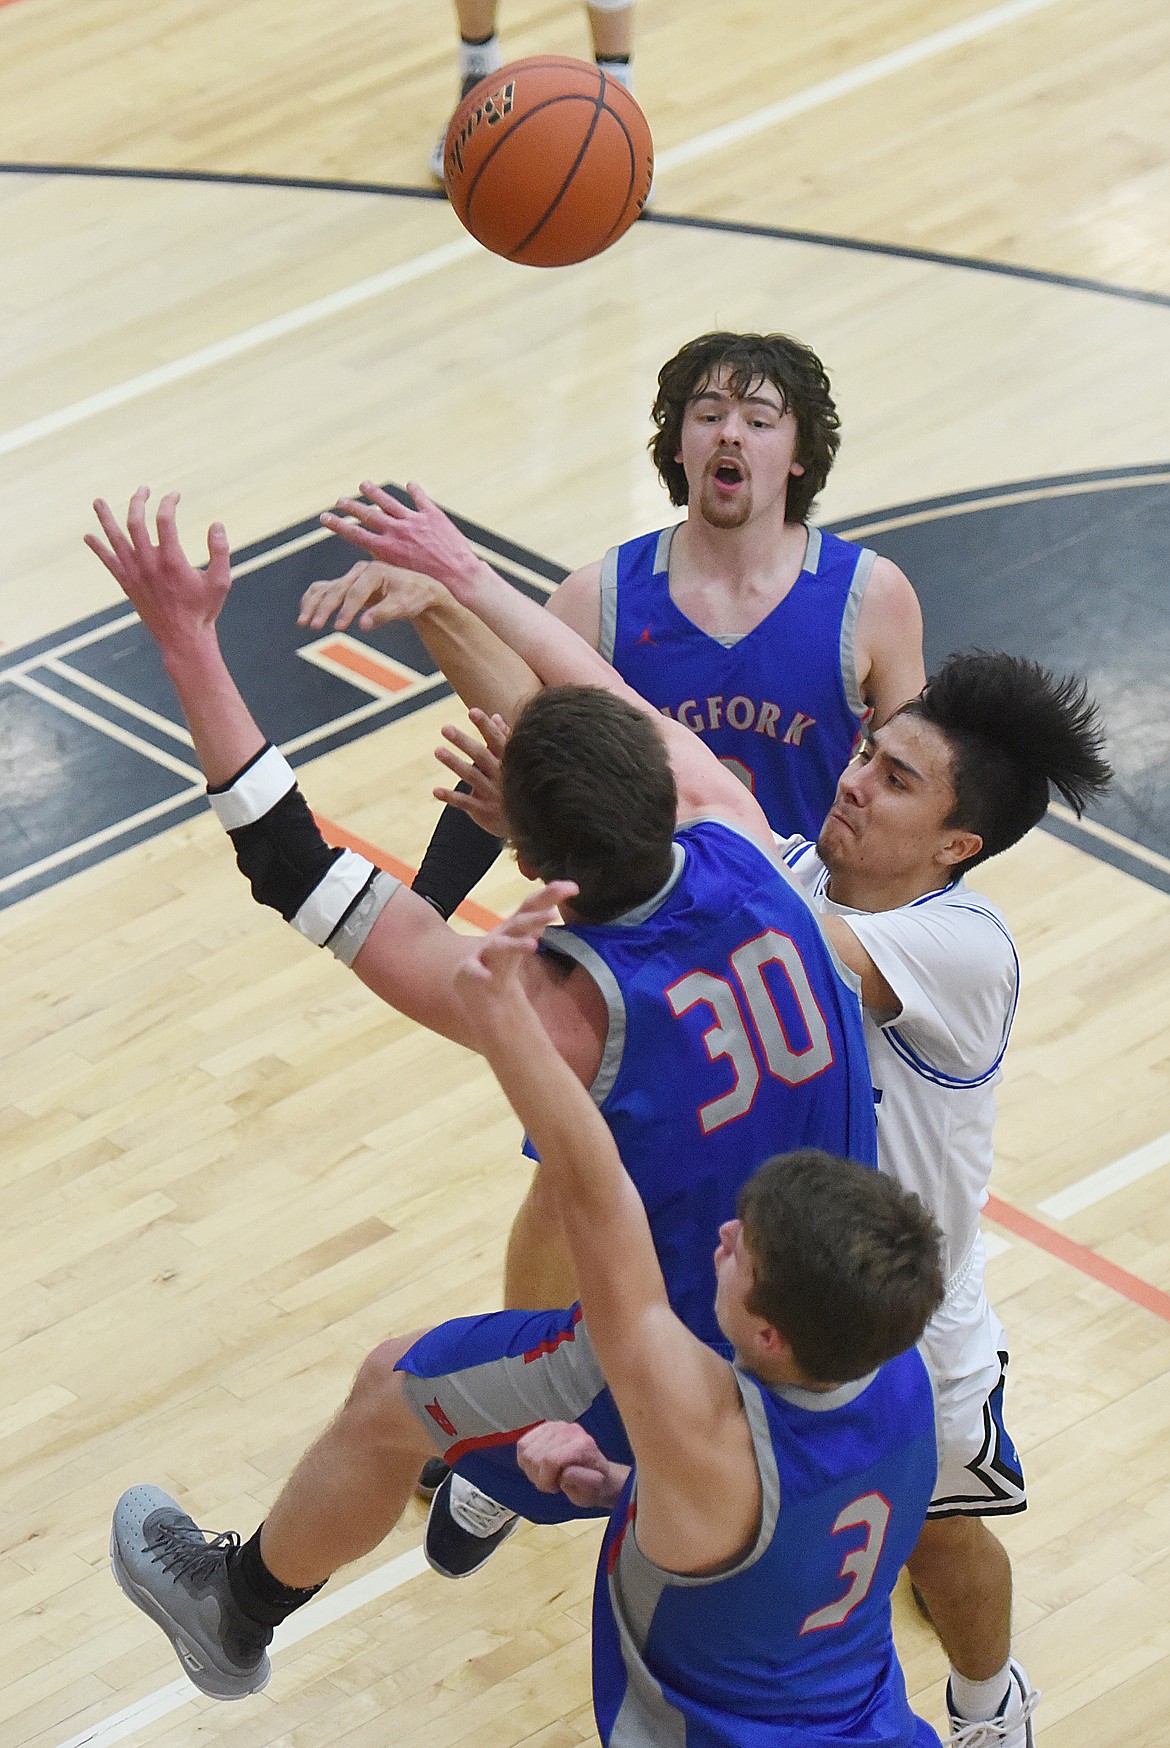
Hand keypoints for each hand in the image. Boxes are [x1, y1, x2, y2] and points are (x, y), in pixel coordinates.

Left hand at [85, 487, 231, 651]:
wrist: (183, 639)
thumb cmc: (204, 610)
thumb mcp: (221, 581)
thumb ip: (220, 551)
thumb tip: (217, 524)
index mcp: (172, 561)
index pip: (165, 520)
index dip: (169, 503)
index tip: (174, 496)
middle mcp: (149, 565)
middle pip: (136, 523)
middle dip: (138, 502)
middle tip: (143, 490)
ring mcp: (135, 574)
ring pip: (116, 539)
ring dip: (106, 518)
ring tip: (98, 501)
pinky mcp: (127, 585)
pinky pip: (109, 562)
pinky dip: (98, 549)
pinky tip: (88, 536)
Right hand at [297, 560, 443, 631]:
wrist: (416, 589)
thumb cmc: (413, 596)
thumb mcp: (403, 606)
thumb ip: (383, 614)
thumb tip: (363, 625)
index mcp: (375, 571)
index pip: (356, 592)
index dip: (346, 610)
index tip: (338, 628)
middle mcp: (359, 571)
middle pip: (336, 589)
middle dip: (324, 609)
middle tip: (315, 627)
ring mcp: (350, 577)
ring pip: (325, 588)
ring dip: (312, 605)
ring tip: (303, 623)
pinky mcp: (346, 585)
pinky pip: (324, 590)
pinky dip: (312, 600)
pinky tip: (305, 614)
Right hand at [319, 480, 483, 600]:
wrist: (458, 576)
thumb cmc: (430, 582)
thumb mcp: (400, 574)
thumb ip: (385, 560)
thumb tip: (371, 554)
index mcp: (387, 548)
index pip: (356, 534)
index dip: (338, 525)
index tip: (325, 518)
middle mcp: (397, 531)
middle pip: (369, 514)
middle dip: (351, 507)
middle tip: (339, 501)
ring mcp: (414, 520)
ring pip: (390, 502)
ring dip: (375, 492)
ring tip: (364, 484)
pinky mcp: (433, 515)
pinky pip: (420, 499)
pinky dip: (415, 491)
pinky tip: (410, 484)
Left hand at [434, 708, 509, 836]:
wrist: (529, 822)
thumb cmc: (519, 785)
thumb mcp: (514, 762)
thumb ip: (505, 739)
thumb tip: (495, 716)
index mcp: (510, 762)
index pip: (497, 740)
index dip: (485, 726)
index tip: (472, 711)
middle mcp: (502, 776)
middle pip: (481, 756)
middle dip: (464, 742)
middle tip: (445, 728)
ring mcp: (493, 794)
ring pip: (472, 776)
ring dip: (454, 763)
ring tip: (438, 751)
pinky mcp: (485, 811)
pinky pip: (466, 803)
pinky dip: (451, 797)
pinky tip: (435, 791)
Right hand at [455, 882, 577, 1004]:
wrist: (473, 978)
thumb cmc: (503, 952)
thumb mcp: (525, 933)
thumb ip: (544, 914)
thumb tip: (570, 890)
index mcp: (516, 925)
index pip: (533, 906)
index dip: (550, 895)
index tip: (572, 887)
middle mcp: (502, 934)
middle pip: (519, 923)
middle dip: (535, 917)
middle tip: (554, 914)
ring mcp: (485, 951)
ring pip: (500, 946)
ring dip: (515, 944)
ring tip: (532, 945)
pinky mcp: (470, 968)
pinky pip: (473, 969)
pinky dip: (478, 972)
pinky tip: (486, 976)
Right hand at [516, 1422, 630, 1510]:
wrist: (596, 1472)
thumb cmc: (594, 1485)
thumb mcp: (593, 1491)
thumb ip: (582, 1481)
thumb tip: (566, 1473)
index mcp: (583, 1445)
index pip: (549, 1460)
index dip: (546, 1480)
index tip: (554, 1488)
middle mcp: (569, 1430)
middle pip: (535, 1456)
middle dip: (539, 1476)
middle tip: (552, 1483)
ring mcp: (556, 1426)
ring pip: (526, 1449)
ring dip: (532, 1468)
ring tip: (546, 1475)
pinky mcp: (545, 1428)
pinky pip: (523, 1444)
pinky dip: (526, 1459)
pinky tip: (539, 1467)